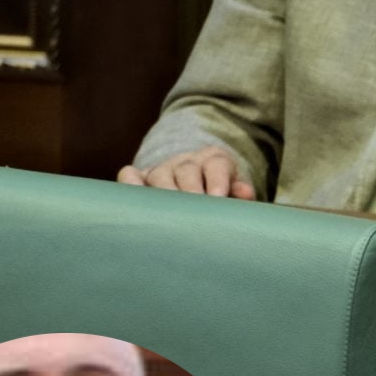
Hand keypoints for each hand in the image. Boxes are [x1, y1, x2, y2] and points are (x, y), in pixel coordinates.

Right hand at [116, 148, 255, 198]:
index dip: (217, 179)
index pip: (217, 164)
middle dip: (190, 189)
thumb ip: (240, 195)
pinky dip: (130, 184)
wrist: (195, 187)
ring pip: (160, 174)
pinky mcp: (140, 179)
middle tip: (194, 211)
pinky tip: (134, 202)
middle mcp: (187, 163)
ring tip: (168, 213)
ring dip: (164, 192)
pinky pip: (129, 175)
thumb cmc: (220, 197)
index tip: (217, 197)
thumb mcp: (235, 194)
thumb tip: (246, 193)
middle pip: (187, 170)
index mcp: (214, 162)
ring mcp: (162, 170)